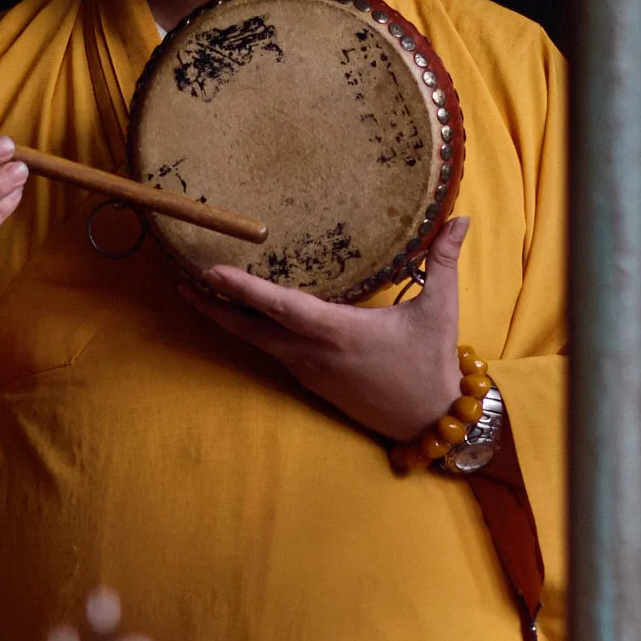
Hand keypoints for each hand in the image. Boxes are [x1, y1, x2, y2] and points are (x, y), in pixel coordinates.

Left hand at [181, 216, 471, 441]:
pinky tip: (242, 316)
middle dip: (212, 305)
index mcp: (338, 332)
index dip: (241, 289)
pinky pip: (273, 352)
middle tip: (179, 280)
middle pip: (249, 329)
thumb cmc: (433, 364)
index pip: (280, 306)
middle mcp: (313, 354)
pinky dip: (252, 332)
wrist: (431, 421)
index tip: (208, 271)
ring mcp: (309, 371)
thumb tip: (460, 218)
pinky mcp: (312, 383)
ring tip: (201, 292)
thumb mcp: (440, 308)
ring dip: (228, 318)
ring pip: (257, 342)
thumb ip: (443, 260)